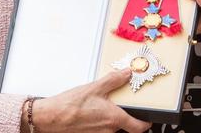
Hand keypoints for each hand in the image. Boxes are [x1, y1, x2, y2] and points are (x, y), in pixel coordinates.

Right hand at [29, 69, 150, 132]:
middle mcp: (109, 130)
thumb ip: (114, 80)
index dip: (145, 124)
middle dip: (125, 118)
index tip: (147, 120)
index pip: (138, 127)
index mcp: (114, 118)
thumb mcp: (95, 87)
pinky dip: (100, 122)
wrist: (52, 117)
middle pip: (125, 128)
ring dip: (111, 119)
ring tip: (102, 107)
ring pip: (112, 129)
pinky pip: (100, 130)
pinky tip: (92, 113)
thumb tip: (127, 73)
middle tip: (122, 106)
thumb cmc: (71, 105)